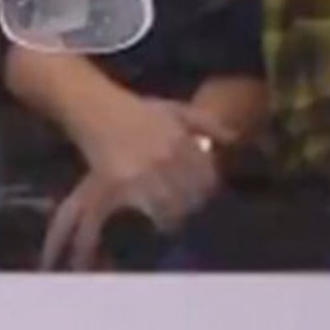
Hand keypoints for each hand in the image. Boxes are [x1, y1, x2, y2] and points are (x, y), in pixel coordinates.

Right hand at [43, 95, 232, 269]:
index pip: (206, 179)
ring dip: (170, 217)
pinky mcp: (120, 182)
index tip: (200, 197)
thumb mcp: (177, 109)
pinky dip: (146, 216)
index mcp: (183, 142)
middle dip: (189, 207)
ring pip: (168, 207)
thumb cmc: (137, 110)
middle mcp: (167, 158)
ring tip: (167, 222)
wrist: (96, 108)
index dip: (206, 192)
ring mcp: (143, 171)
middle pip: (189, 197)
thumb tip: (233, 139)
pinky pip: (140, 206)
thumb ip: (207, 123)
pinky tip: (147, 219)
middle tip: (183, 213)